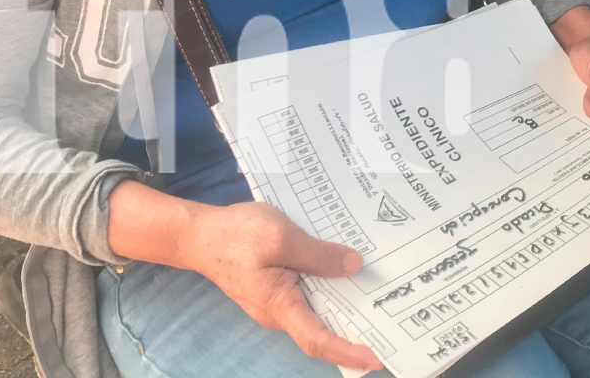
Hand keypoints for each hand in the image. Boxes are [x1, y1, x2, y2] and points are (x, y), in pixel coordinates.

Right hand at [184, 202, 381, 371]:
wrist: (199, 234)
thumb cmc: (236, 235)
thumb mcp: (281, 236)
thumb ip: (317, 254)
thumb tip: (354, 266)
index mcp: (280, 305)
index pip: (317, 340)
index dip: (348, 351)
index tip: (376, 357)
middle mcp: (278, 312)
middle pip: (320, 332)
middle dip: (354, 334)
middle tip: (390, 325)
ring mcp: (275, 302)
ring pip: (314, 313)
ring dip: (343, 311)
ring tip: (378, 300)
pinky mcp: (274, 289)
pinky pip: (306, 297)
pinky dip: (328, 292)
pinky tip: (345, 275)